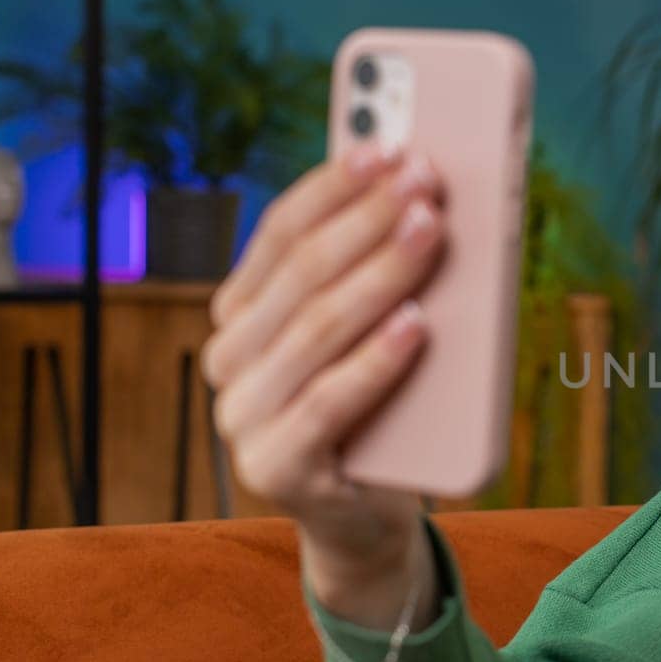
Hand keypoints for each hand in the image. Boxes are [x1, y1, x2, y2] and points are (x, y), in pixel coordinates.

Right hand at [202, 141, 447, 611]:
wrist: (369, 516)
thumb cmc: (381, 409)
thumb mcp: (377, 335)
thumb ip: (380, 277)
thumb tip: (429, 200)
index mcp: (242, 314)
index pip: (281, 234)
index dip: (335, 187)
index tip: (387, 145)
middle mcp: (228, 360)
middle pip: (303, 274)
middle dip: (370, 219)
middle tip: (427, 180)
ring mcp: (243, 417)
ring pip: (317, 329)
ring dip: (380, 273)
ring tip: (432, 232)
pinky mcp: (276, 470)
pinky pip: (330, 403)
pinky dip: (377, 360)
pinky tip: (418, 325)